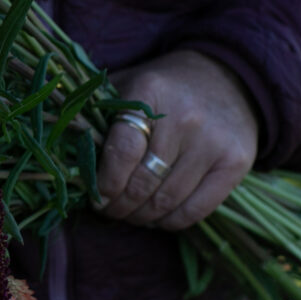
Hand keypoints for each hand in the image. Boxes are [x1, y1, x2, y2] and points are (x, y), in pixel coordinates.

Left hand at [96, 50, 258, 230]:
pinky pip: (196, 210)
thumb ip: (97, 115)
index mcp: (150, 92)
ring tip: (127, 214)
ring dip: (140, 217)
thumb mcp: (126, 86)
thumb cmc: (162, 88)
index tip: (94, 194)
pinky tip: (155, 216)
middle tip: (106, 209)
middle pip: (142, 182)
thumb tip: (64, 158)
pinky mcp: (236, 163)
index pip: (122, 150)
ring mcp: (214, 141)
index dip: (103, 181)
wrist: (227, 77)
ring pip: (166, 201)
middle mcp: (186, 117)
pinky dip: (169, 222)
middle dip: (117, 206)